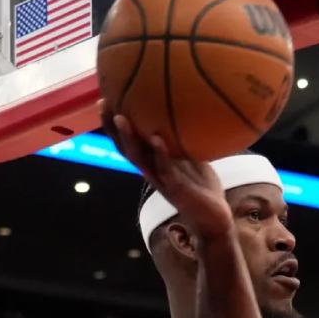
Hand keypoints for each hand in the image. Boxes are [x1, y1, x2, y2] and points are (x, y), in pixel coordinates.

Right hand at [101, 103, 231, 235]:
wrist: (214, 218)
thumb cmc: (202, 187)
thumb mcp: (192, 157)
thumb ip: (184, 140)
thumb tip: (189, 110)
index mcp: (152, 162)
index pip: (128, 141)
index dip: (115, 123)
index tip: (106, 99)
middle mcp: (151, 171)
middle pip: (125, 148)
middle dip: (112, 127)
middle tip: (104, 104)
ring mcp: (161, 180)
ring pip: (138, 159)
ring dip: (129, 138)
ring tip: (122, 118)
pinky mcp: (176, 189)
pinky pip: (165, 170)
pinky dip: (160, 154)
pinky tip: (157, 139)